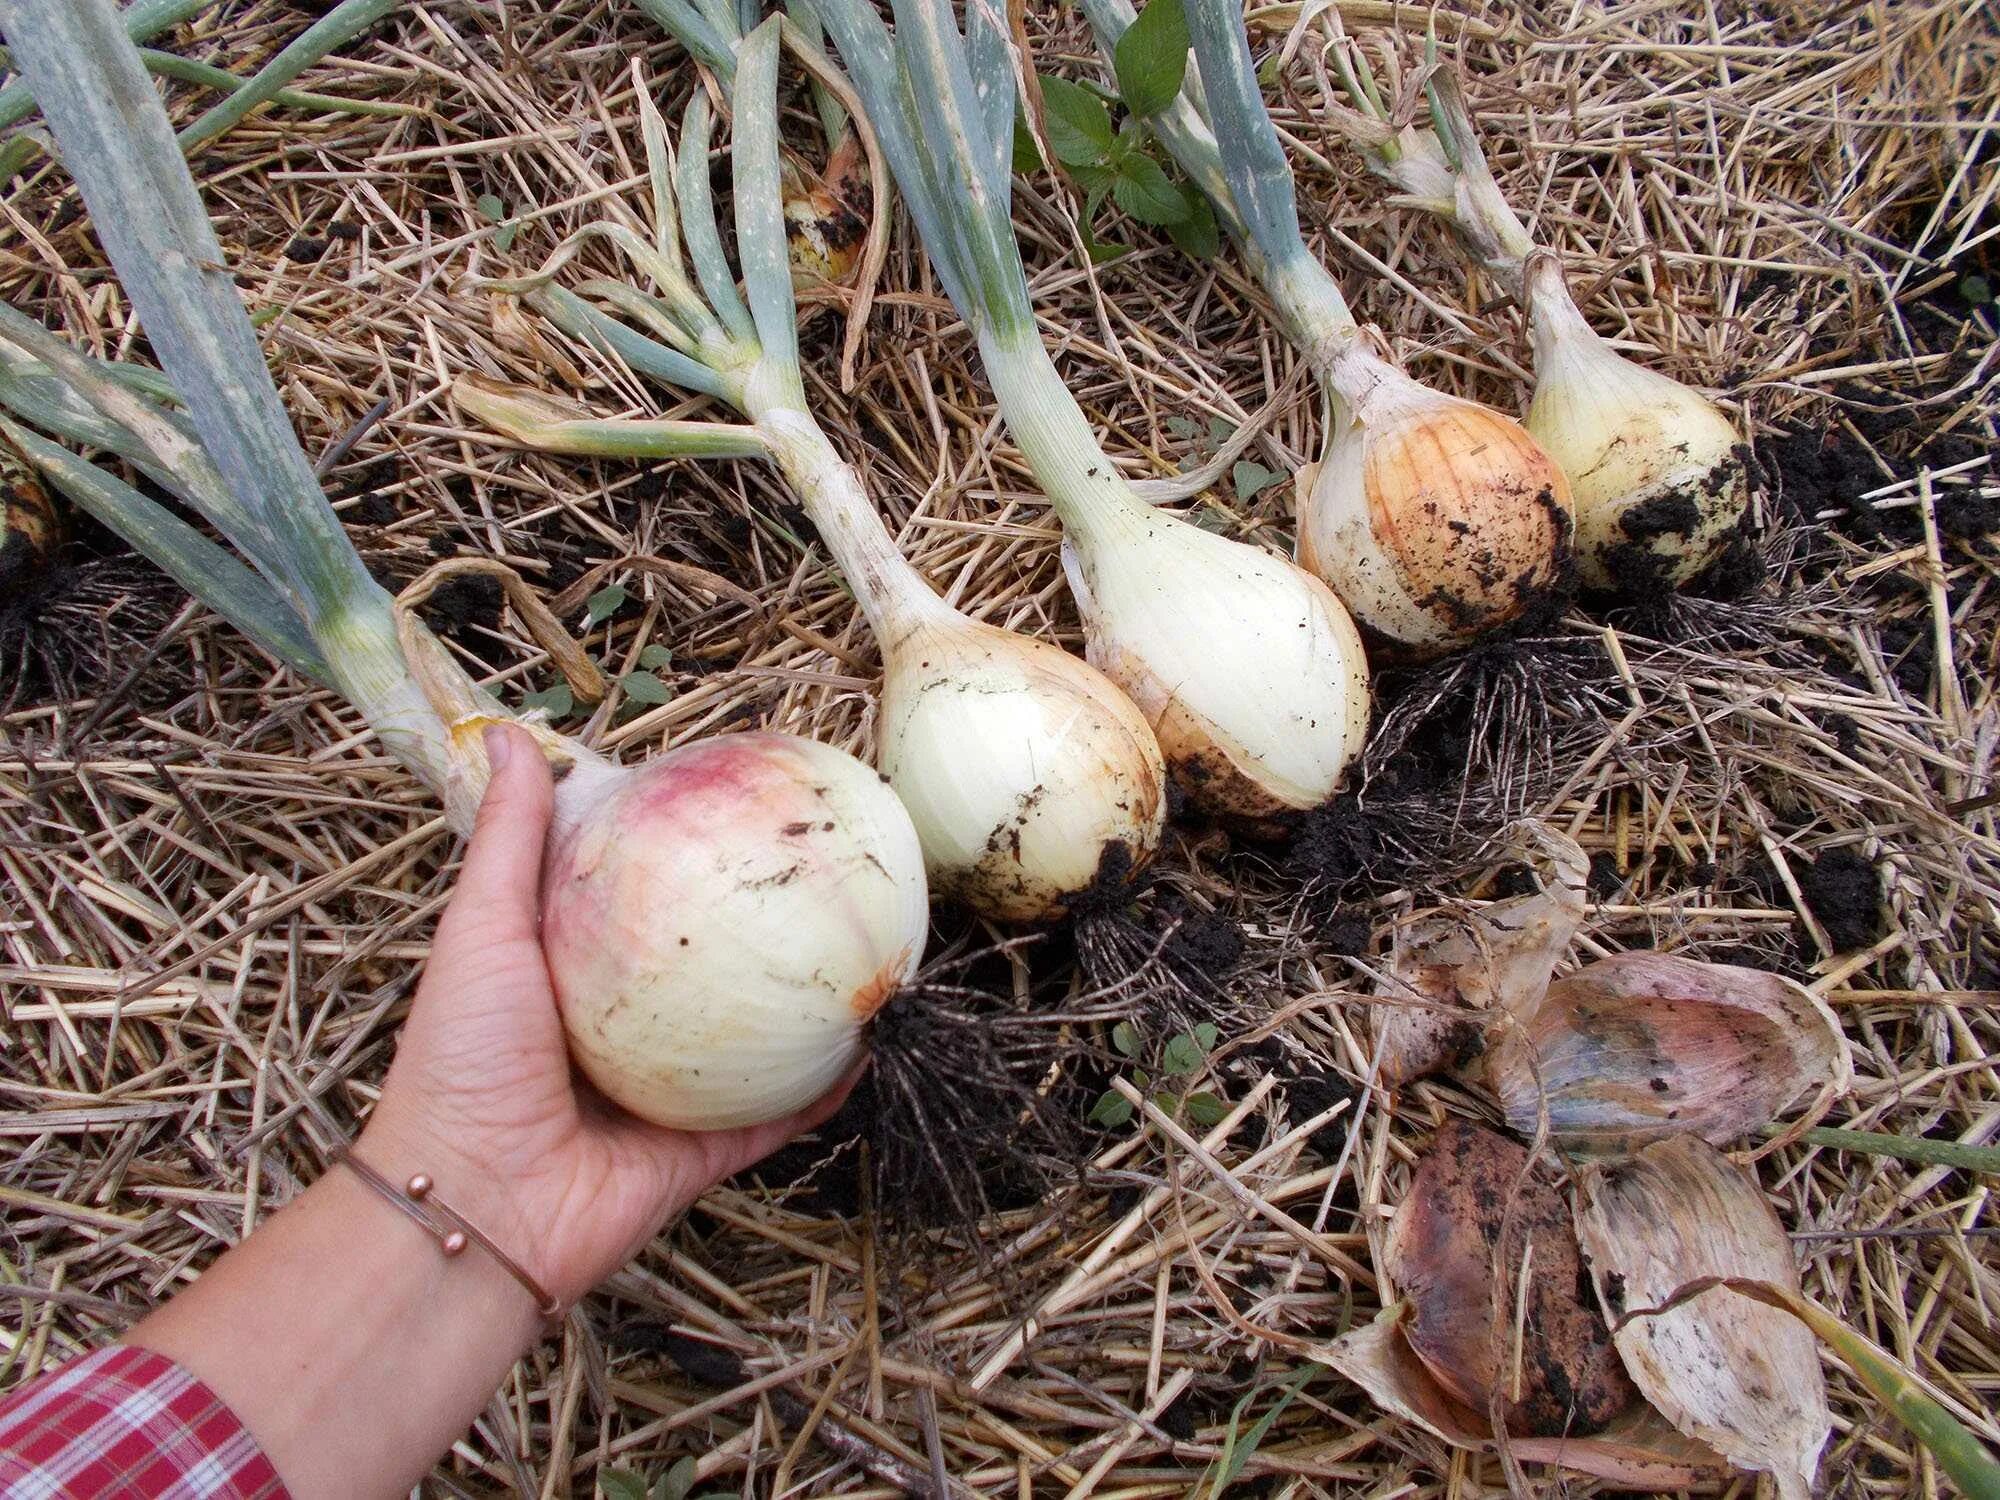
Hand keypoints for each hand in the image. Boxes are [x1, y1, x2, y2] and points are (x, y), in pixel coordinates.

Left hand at [362, 722, 853, 1309]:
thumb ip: (506, 839)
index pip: (630, 902)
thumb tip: (506, 734)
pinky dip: (824, 1086)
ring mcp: (667, 1094)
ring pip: (753, 1039)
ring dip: (802, 1002)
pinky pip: (778, 1112)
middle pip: (702, 969)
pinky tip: (867, 1043)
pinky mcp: (702, 1150)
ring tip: (859, 947)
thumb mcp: (481, 931)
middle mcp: (622, 1033)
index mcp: (567, 978)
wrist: (476, 1208)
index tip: (725, 805)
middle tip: (811, 868)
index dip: (674, 856)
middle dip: (752, 927)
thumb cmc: (463, 1063)